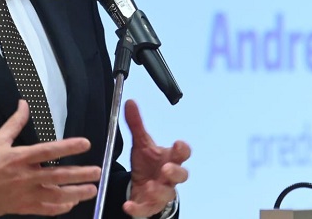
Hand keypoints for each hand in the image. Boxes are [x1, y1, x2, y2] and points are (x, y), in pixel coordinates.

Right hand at [0, 100, 101, 217]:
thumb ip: (15, 123)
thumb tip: (24, 104)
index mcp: (19, 158)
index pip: (49, 151)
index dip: (68, 147)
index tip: (85, 144)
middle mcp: (25, 177)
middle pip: (58, 176)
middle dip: (80, 174)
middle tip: (97, 171)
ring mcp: (25, 194)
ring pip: (56, 196)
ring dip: (76, 194)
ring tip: (92, 190)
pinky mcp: (23, 207)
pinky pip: (46, 209)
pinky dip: (60, 208)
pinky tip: (71, 203)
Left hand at [123, 99, 190, 216]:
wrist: (142, 186)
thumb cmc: (148, 164)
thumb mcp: (142, 143)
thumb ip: (137, 124)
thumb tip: (130, 103)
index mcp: (170, 159)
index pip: (182, 153)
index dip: (182, 149)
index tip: (178, 144)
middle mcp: (169, 177)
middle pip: (181, 175)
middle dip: (175, 172)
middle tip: (166, 169)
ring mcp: (162, 192)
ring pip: (166, 193)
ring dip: (159, 190)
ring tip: (150, 186)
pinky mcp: (150, 205)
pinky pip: (146, 209)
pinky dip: (138, 209)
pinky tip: (129, 206)